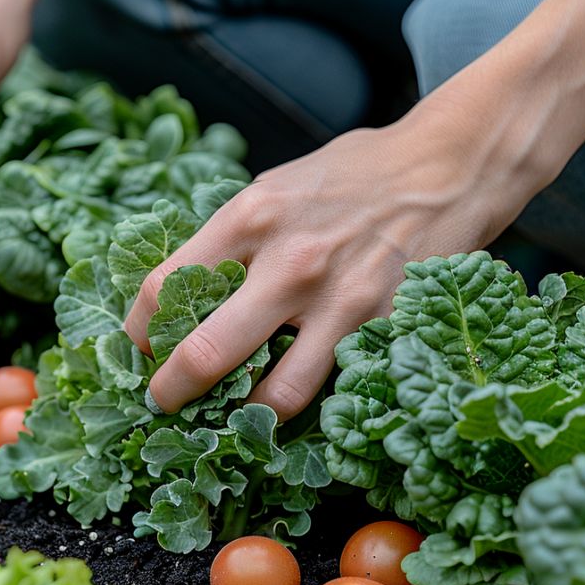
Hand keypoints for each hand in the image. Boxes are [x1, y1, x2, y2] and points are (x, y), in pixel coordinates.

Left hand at [123, 102, 547, 421]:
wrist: (448, 166)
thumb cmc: (353, 176)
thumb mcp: (276, 186)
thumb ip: (231, 237)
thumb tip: (182, 290)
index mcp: (249, 216)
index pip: (164, 289)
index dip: (136, 333)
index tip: (136, 351)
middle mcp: (288, 261)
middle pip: (204, 352)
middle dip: (171, 390)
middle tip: (163, 402)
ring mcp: (339, 301)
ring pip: (273, 393)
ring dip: (243, 415)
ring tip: (231, 417)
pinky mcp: (383, 327)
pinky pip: (333, 386)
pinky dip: (309, 404)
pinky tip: (295, 403)